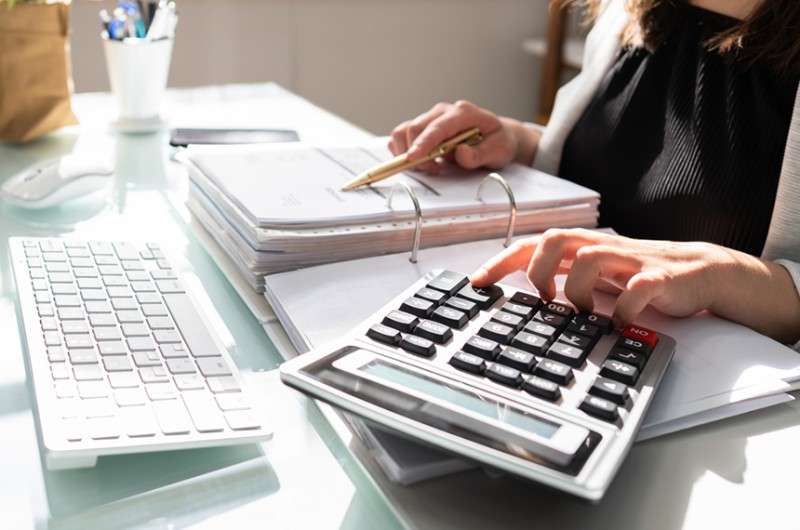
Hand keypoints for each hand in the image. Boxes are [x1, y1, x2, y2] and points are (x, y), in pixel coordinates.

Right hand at [388, 100, 538, 173]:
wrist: (497, 136)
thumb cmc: (498, 141)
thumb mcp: (499, 150)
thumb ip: (480, 154)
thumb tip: (461, 153)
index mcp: (463, 113)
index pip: (437, 127)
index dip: (423, 143)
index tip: (412, 158)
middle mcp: (444, 112)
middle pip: (415, 128)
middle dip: (416, 154)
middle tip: (433, 169)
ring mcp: (432, 118)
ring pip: (404, 131)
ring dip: (408, 152)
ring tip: (429, 165)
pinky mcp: (424, 127)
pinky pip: (402, 136)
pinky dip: (403, 150)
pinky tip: (421, 160)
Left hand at [470, 228, 799, 342]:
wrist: (700, 273)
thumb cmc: (638, 277)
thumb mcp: (593, 278)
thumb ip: (561, 280)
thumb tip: (518, 297)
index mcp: (582, 249)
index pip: (533, 244)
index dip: (503, 260)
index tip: (477, 283)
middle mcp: (601, 248)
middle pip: (556, 238)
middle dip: (538, 268)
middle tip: (540, 298)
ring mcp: (631, 260)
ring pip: (592, 256)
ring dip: (576, 288)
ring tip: (579, 313)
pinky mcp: (661, 277)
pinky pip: (639, 286)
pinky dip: (623, 306)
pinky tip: (618, 323)